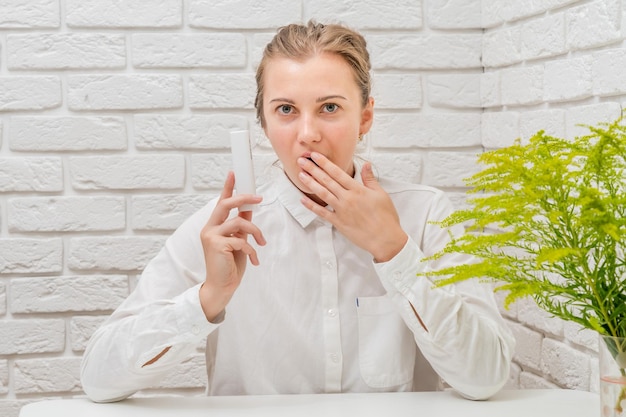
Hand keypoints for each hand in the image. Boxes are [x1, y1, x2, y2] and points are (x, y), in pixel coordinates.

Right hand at [199, 172, 264, 320]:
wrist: (222, 286)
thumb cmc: (229, 265)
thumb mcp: (238, 241)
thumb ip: (241, 226)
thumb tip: (249, 209)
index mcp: (214, 226)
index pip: (221, 202)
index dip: (227, 187)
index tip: (233, 173)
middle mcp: (209, 228)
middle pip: (226, 204)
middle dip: (244, 198)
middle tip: (259, 198)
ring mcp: (211, 236)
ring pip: (239, 222)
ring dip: (256, 232)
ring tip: (261, 244)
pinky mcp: (216, 245)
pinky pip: (241, 239)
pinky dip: (252, 249)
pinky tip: (254, 259)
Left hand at [297, 152, 407, 261]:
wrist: (385, 239)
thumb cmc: (385, 217)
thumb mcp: (381, 194)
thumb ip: (370, 179)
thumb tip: (366, 164)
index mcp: (358, 190)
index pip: (337, 173)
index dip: (325, 163)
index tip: (315, 156)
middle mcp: (347, 198)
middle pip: (327, 181)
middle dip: (313, 170)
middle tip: (301, 161)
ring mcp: (341, 210)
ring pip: (322, 194)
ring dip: (310, 184)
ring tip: (300, 175)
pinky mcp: (338, 222)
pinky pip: (322, 213)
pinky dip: (312, 206)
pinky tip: (303, 200)